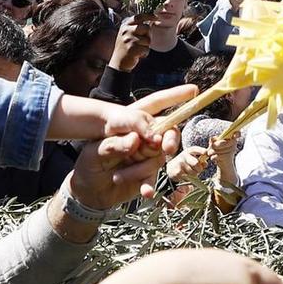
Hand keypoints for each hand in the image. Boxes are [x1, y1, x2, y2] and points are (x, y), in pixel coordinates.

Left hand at [69, 85, 193, 208]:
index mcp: (131, 121)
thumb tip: (138, 141)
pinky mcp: (147, 174)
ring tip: (117, 177)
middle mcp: (143, 135)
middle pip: (167, 130)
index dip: (176, 96)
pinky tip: (146, 192)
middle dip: (170, 138)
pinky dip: (149, 184)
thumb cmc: (89, 162)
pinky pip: (153, 177)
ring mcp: (147, 154)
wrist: (88, 191)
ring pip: (158, 156)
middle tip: (165, 147)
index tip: (194, 91)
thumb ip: (115, 143)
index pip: (156, 104)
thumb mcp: (95, 149)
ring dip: (141, 168)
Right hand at [110, 14, 150, 70]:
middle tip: (142, 42)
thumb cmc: (126, 47)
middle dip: (148, 35)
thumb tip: (151, 20)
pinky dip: (144, 53)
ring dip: (146, 46)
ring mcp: (128, 39)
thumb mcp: (127, 34)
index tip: (157, 17)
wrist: (118, 63)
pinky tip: (137, 55)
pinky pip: (146, 49)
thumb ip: (136, 27)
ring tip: (137, 49)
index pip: (139, 17)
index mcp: (125, 26)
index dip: (149, 15)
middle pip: (146, 28)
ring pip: (148, 40)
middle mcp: (126, 31)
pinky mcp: (132, 49)